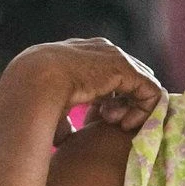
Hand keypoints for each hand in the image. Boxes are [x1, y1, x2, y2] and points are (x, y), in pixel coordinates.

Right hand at [0, 38, 164, 136]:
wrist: (33, 83)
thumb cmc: (32, 99)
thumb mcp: (48, 106)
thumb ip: (62, 117)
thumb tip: (65, 135)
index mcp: (82, 55)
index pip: (109, 76)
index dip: (109, 102)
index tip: (96, 121)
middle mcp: (101, 50)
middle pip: (129, 78)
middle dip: (124, 104)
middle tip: (108, 123)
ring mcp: (115, 56)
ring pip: (141, 85)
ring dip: (133, 110)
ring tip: (114, 124)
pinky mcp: (127, 68)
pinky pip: (151, 91)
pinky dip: (144, 111)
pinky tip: (124, 124)